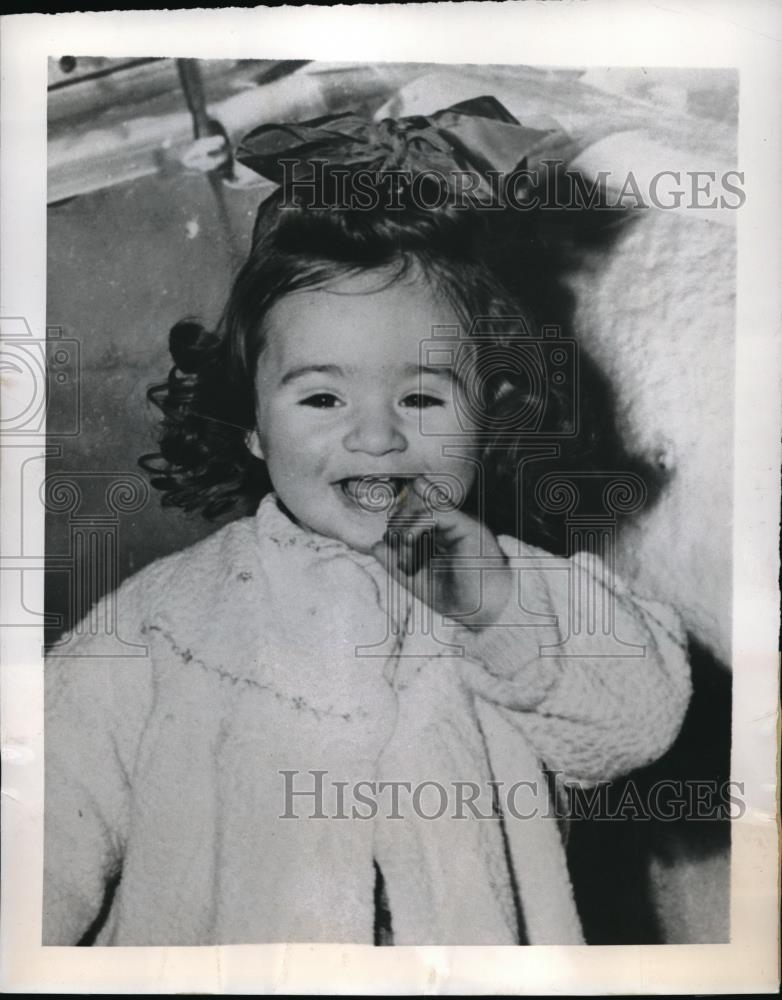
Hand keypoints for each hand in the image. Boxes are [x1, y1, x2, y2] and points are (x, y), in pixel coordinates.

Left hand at [370, 476, 512, 629]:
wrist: (485, 612)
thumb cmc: (458, 598)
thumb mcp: (417, 580)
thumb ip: (396, 562)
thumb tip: (375, 544)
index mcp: (440, 537)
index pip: (410, 518)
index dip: (394, 528)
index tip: (392, 552)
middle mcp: (450, 526)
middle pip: (412, 508)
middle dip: (396, 528)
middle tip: (400, 558)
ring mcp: (459, 524)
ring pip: (420, 508)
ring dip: (404, 531)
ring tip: (405, 557)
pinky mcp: (467, 525)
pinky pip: (434, 513)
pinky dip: (415, 526)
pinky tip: (409, 543)